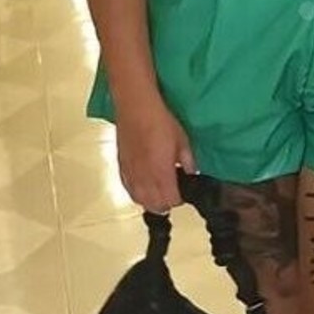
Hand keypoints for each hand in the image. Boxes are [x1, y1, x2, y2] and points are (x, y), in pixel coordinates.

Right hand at [115, 97, 196, 212]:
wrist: (135, 108)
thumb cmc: (161, 122)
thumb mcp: (182, 140)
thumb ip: (188, 160)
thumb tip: (193, 172)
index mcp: (162, 173)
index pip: (171, 200)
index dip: (179, 199)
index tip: (184, 192)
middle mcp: (145, 178)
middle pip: (154, 206)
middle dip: (165, 204)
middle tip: (173, 194)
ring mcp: (131, 173)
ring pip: (139, 200)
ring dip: (150, 201)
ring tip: (158, 193)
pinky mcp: (121, 166)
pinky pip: (128, 189)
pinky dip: (136, 193)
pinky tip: (142, 188)